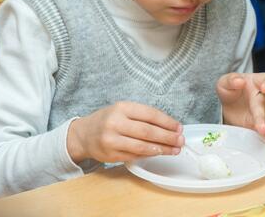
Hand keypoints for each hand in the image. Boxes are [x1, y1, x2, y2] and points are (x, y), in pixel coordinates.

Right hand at [66, 101, 183, 163]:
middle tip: (180, 141)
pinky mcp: (111, 154)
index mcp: (122, 107)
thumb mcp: (124, 110)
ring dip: (162, 149)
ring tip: (174, 150)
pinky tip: (159, 153)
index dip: (167, 122)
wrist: (84, 134)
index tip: (179, 128)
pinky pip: (135, 155)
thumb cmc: (109, 120)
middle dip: (168, 137)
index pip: (150, 114)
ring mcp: (112, 140)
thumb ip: (144, 116)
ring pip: (142, 146)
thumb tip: (170, 127)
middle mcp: (115, 123)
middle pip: (148, 132)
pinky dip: (149, 154)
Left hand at [216, 72, 264, 142]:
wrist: (228, 101)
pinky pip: (261, 132)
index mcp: (258, 82)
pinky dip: (264, 138)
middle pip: (263, 105)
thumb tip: (240, 81)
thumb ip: (232, 80)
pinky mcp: (255, 125)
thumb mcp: (226, 81)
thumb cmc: (231, 87)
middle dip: (262, 117)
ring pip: (263, 120)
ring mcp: (260, 113)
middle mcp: (262, 97)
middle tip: (262, 127)